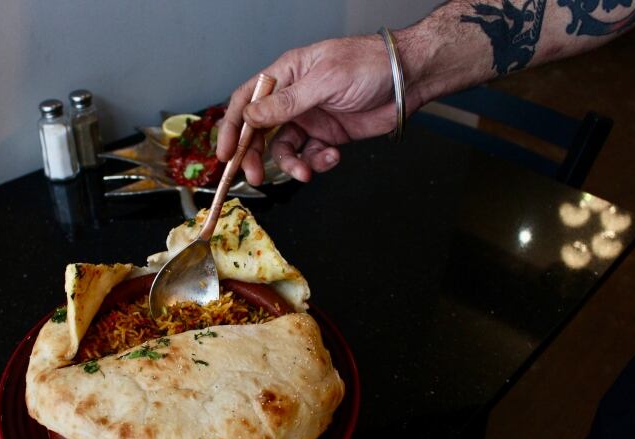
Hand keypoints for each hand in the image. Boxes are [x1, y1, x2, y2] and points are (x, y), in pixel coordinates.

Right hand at [216, 35, 407, 183]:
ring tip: (305, 172)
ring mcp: (310, 118)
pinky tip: (333, 157)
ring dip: (291, 164)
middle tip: (254, 175)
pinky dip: (318, 162)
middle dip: (254, 155)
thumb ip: (287, 102)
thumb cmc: (368, 65)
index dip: (232, 126)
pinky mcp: (328, 136)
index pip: (248, 101)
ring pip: (285, 149)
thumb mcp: (324, 81)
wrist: (409, 79)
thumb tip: (251, 116)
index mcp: (286, 74)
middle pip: (260, 131)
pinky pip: (311, 156)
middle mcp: (293, 98)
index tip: (225, 152)